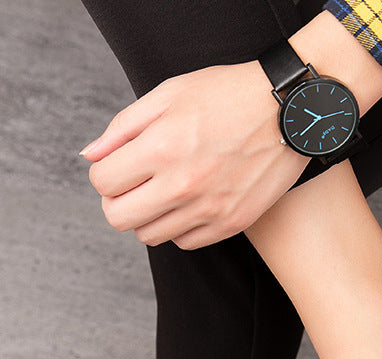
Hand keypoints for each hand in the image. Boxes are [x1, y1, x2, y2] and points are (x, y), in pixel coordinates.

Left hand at [81, 61, 310, 249]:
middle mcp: (182, 184)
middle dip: (117, 201)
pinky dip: (179, 227)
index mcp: (161, 147)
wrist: (290, 112)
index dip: (103, 174)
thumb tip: (91, 156)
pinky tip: (189, 203)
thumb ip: (124, 126)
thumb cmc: (229, 95)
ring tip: (164, 192)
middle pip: (119, 218)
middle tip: (133, 186)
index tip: (117, 167)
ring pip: (149, 235)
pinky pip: (184, 242)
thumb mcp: (171, 93)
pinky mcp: (229, 223)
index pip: (102, 182)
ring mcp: (207, 208)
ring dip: (148, 216)